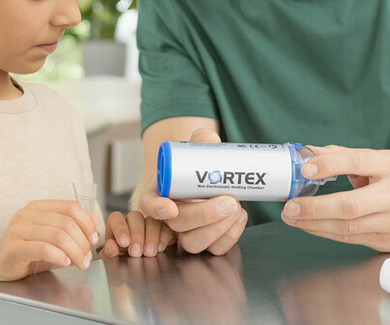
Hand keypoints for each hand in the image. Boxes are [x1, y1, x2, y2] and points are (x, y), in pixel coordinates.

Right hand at [0, 200, 99, 282]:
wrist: (1, 268)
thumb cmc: (28, 253)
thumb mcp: (52, 237)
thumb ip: (72, 227)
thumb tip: (94, 220)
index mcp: (38, 207)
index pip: (70, 207)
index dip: (87, 222)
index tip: (94, 238)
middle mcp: (26, 214)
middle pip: (66, 223)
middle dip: (82, 242)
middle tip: (87, 257)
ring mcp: (18, 229)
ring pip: (58, 236)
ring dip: (74, 252)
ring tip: (80, 263)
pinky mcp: (13, 247)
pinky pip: (44, 249)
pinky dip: (59, 256)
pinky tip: (65, 263)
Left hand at [101, 210, 174, 257]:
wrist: (138, 274)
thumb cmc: (122, 264)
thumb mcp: (113, 261)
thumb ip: (109, 253)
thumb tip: (111, 245)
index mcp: (116, 226)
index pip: (116, 218)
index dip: (120, 228)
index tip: (124, 243)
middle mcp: (132, 222)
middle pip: (135, 216)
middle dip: (137, 234)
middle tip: (136, 252)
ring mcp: (149, 224)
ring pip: (151, 220)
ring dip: (151, 236)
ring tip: (149, 253)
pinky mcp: (163, 229)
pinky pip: (166, 227)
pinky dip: (163, 237)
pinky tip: (160, 249)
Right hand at [139, 129, 247, 254]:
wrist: (206, 180)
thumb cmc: (194, 167)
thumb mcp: (193, 151)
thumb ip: (200, 142)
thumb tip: (210, 139)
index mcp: (159, 192)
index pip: (149, 203)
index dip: (157, 208)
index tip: (171, 207)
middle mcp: (170, 215)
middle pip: (178, 224)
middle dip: (204, 216)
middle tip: (228, 201)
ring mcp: (187, 231)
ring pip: (194, 243)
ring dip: (218, 229)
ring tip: (237, 206)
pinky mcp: (207, 240)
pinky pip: (214, 249)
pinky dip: (230, 236)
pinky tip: (240, 216)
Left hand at [280, 145, 389, 251]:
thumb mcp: (381, 159)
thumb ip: (344, 156)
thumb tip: (310, 152)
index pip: (358, 162)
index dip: (330, 165)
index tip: (306, 169)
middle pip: (351, 205)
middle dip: (316, 208)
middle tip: (291, 206)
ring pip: (348, 227)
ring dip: (315, 223)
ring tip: (292, 217)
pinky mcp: (388, 241)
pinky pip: (351, 238)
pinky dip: (326, 232)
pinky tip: (310, 226)